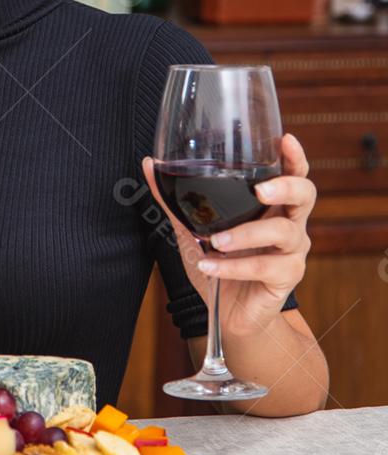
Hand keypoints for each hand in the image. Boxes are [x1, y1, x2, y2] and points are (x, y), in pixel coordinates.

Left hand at [142, 133, 315, 338]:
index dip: (294, 157)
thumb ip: (173, 199)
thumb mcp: (191, 229)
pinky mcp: (286, 278)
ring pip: (282, 232)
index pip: (292, 174)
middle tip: (260, 191)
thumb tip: (149, 164)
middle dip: (285, 187)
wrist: (229, 314)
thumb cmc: (218, 264)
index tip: (287, 140)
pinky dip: (232, 267)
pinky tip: (208, 266)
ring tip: (215, 241)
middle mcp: (289, 223)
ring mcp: (292, 251)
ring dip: (246, 234)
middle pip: (305, 195)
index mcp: (272, 205)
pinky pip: (263, 267)